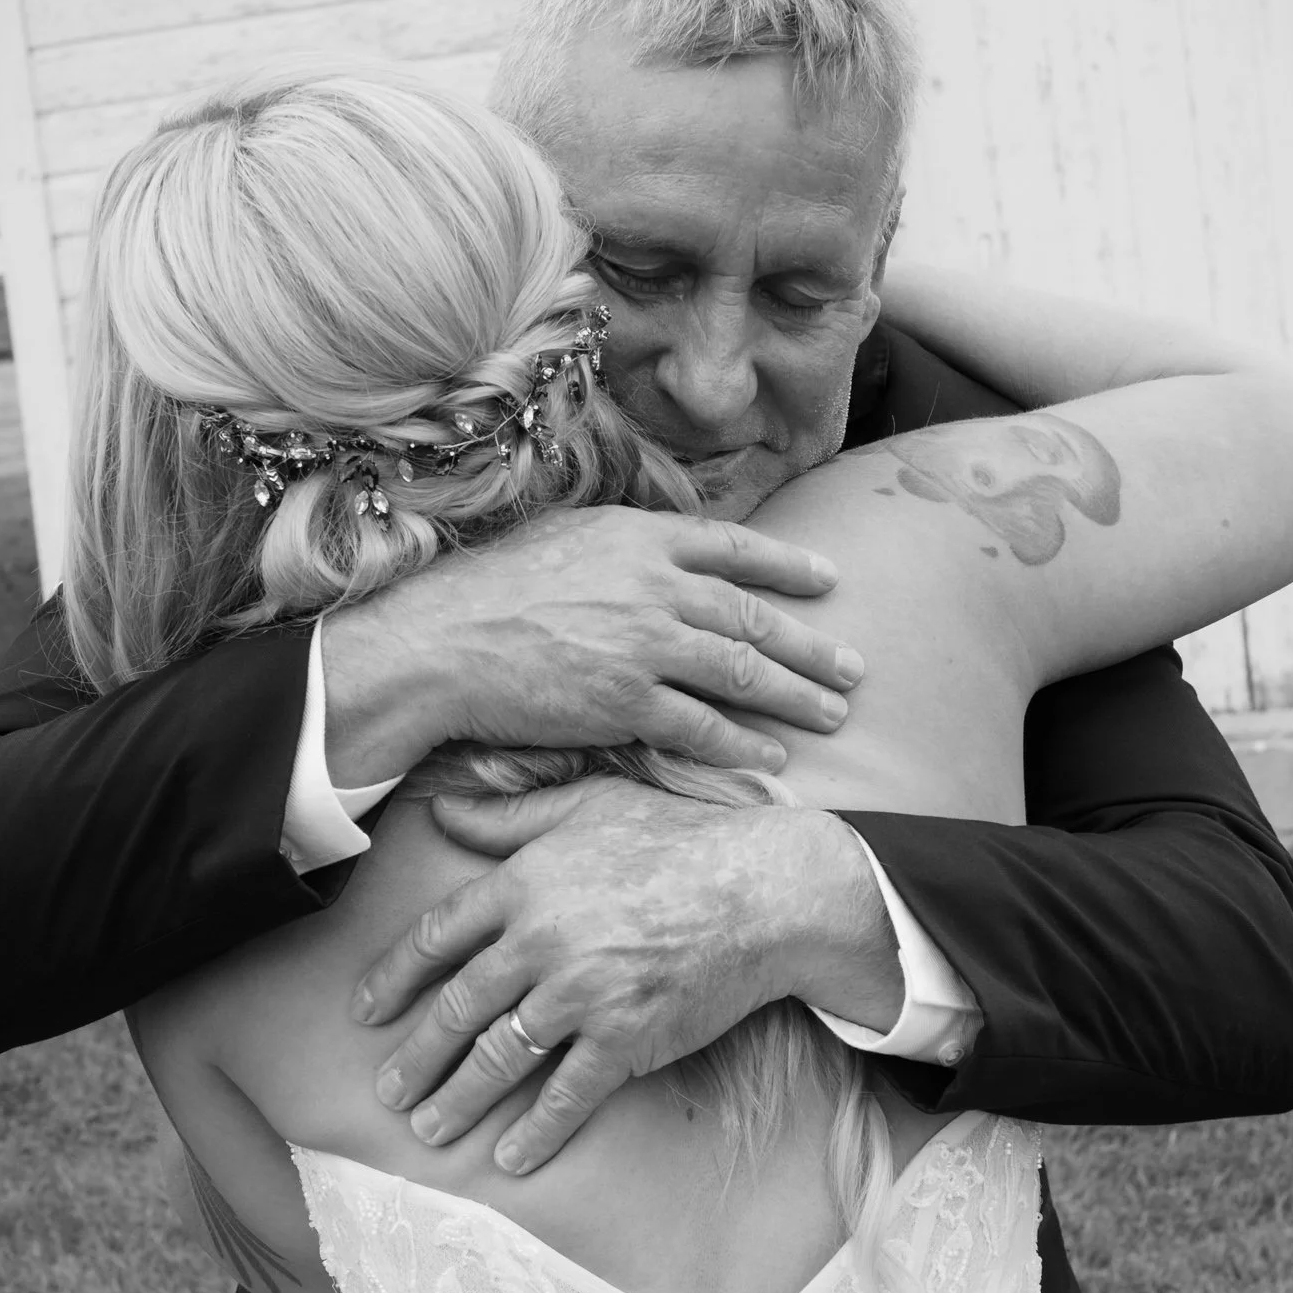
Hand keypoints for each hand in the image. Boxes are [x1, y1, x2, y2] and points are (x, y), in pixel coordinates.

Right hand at [318, 508, 863, 785]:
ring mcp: (644, 644)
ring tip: (833, 713)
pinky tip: (772, 754)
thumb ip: (624, 546)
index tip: (828, 579)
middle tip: (853, 667)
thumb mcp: (563, 537)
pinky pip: (703, 726)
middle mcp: (653, 585)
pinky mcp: (626, 702)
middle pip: (753, 617)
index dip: (787, 564)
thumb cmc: (488, 591)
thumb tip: (662, 553)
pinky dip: (744, 742)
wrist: (439, 643)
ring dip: (797, 695)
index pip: (733, 547)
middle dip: (812, 645)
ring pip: (743, 671)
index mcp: (639, 537)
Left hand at [353, 778, 899, 1172]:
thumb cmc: (680, 839)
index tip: (365, 1011)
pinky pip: (566, 1095)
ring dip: (457, 1101)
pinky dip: (534, 1132)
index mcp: (524, 884)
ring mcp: (580, 995)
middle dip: (415, 1057)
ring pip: (498, 1058)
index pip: (437, 938)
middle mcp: (540, 942)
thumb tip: (443, 813)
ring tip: (429, 1128)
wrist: (764, 892)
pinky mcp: (625, 1039)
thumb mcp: (589, 805)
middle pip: (456, 1009)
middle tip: (386, 1091)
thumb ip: (511, 815)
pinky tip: (508, 1156)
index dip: (393, 978)